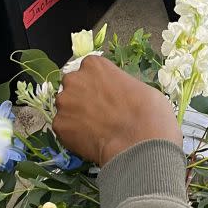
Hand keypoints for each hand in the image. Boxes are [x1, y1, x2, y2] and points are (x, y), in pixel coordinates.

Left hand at [53, 56, 181, 165]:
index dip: (97, 85)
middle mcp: (74, 79)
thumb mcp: (138, 87)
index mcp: (94, 64)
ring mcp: (64, 103)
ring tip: (95, 131)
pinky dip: (74, 136)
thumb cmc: (148, 112)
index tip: (106, 97)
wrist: (140, 143)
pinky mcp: (59, 126)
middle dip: (82, 98)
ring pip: (66, 108)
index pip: (88, 70)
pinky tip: (91, 141)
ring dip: (76, 117)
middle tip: (98, 115)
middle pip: (72, 86)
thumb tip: (116, 95)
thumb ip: (118, 85)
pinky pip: (64, 129)